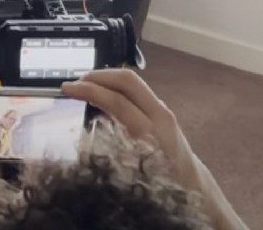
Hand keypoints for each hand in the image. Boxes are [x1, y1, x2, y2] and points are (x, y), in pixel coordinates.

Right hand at [59, 71, 196, 186]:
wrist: (195, 185)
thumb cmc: (164, 186)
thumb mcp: (137, 175)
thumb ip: (114, 155)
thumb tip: (81, 147)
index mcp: (153, 132)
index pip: (118, 100)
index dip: (90, 91)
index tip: (67, 89)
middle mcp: (160, 115)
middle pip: (128, 81)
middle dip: (98, 76)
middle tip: (74, 83)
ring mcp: (162, 110)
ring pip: (132, 83)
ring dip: (105, 80)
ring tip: (82, 87)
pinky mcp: (160, 111)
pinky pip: (135, 90)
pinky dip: (114, 87)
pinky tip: (100, 96)